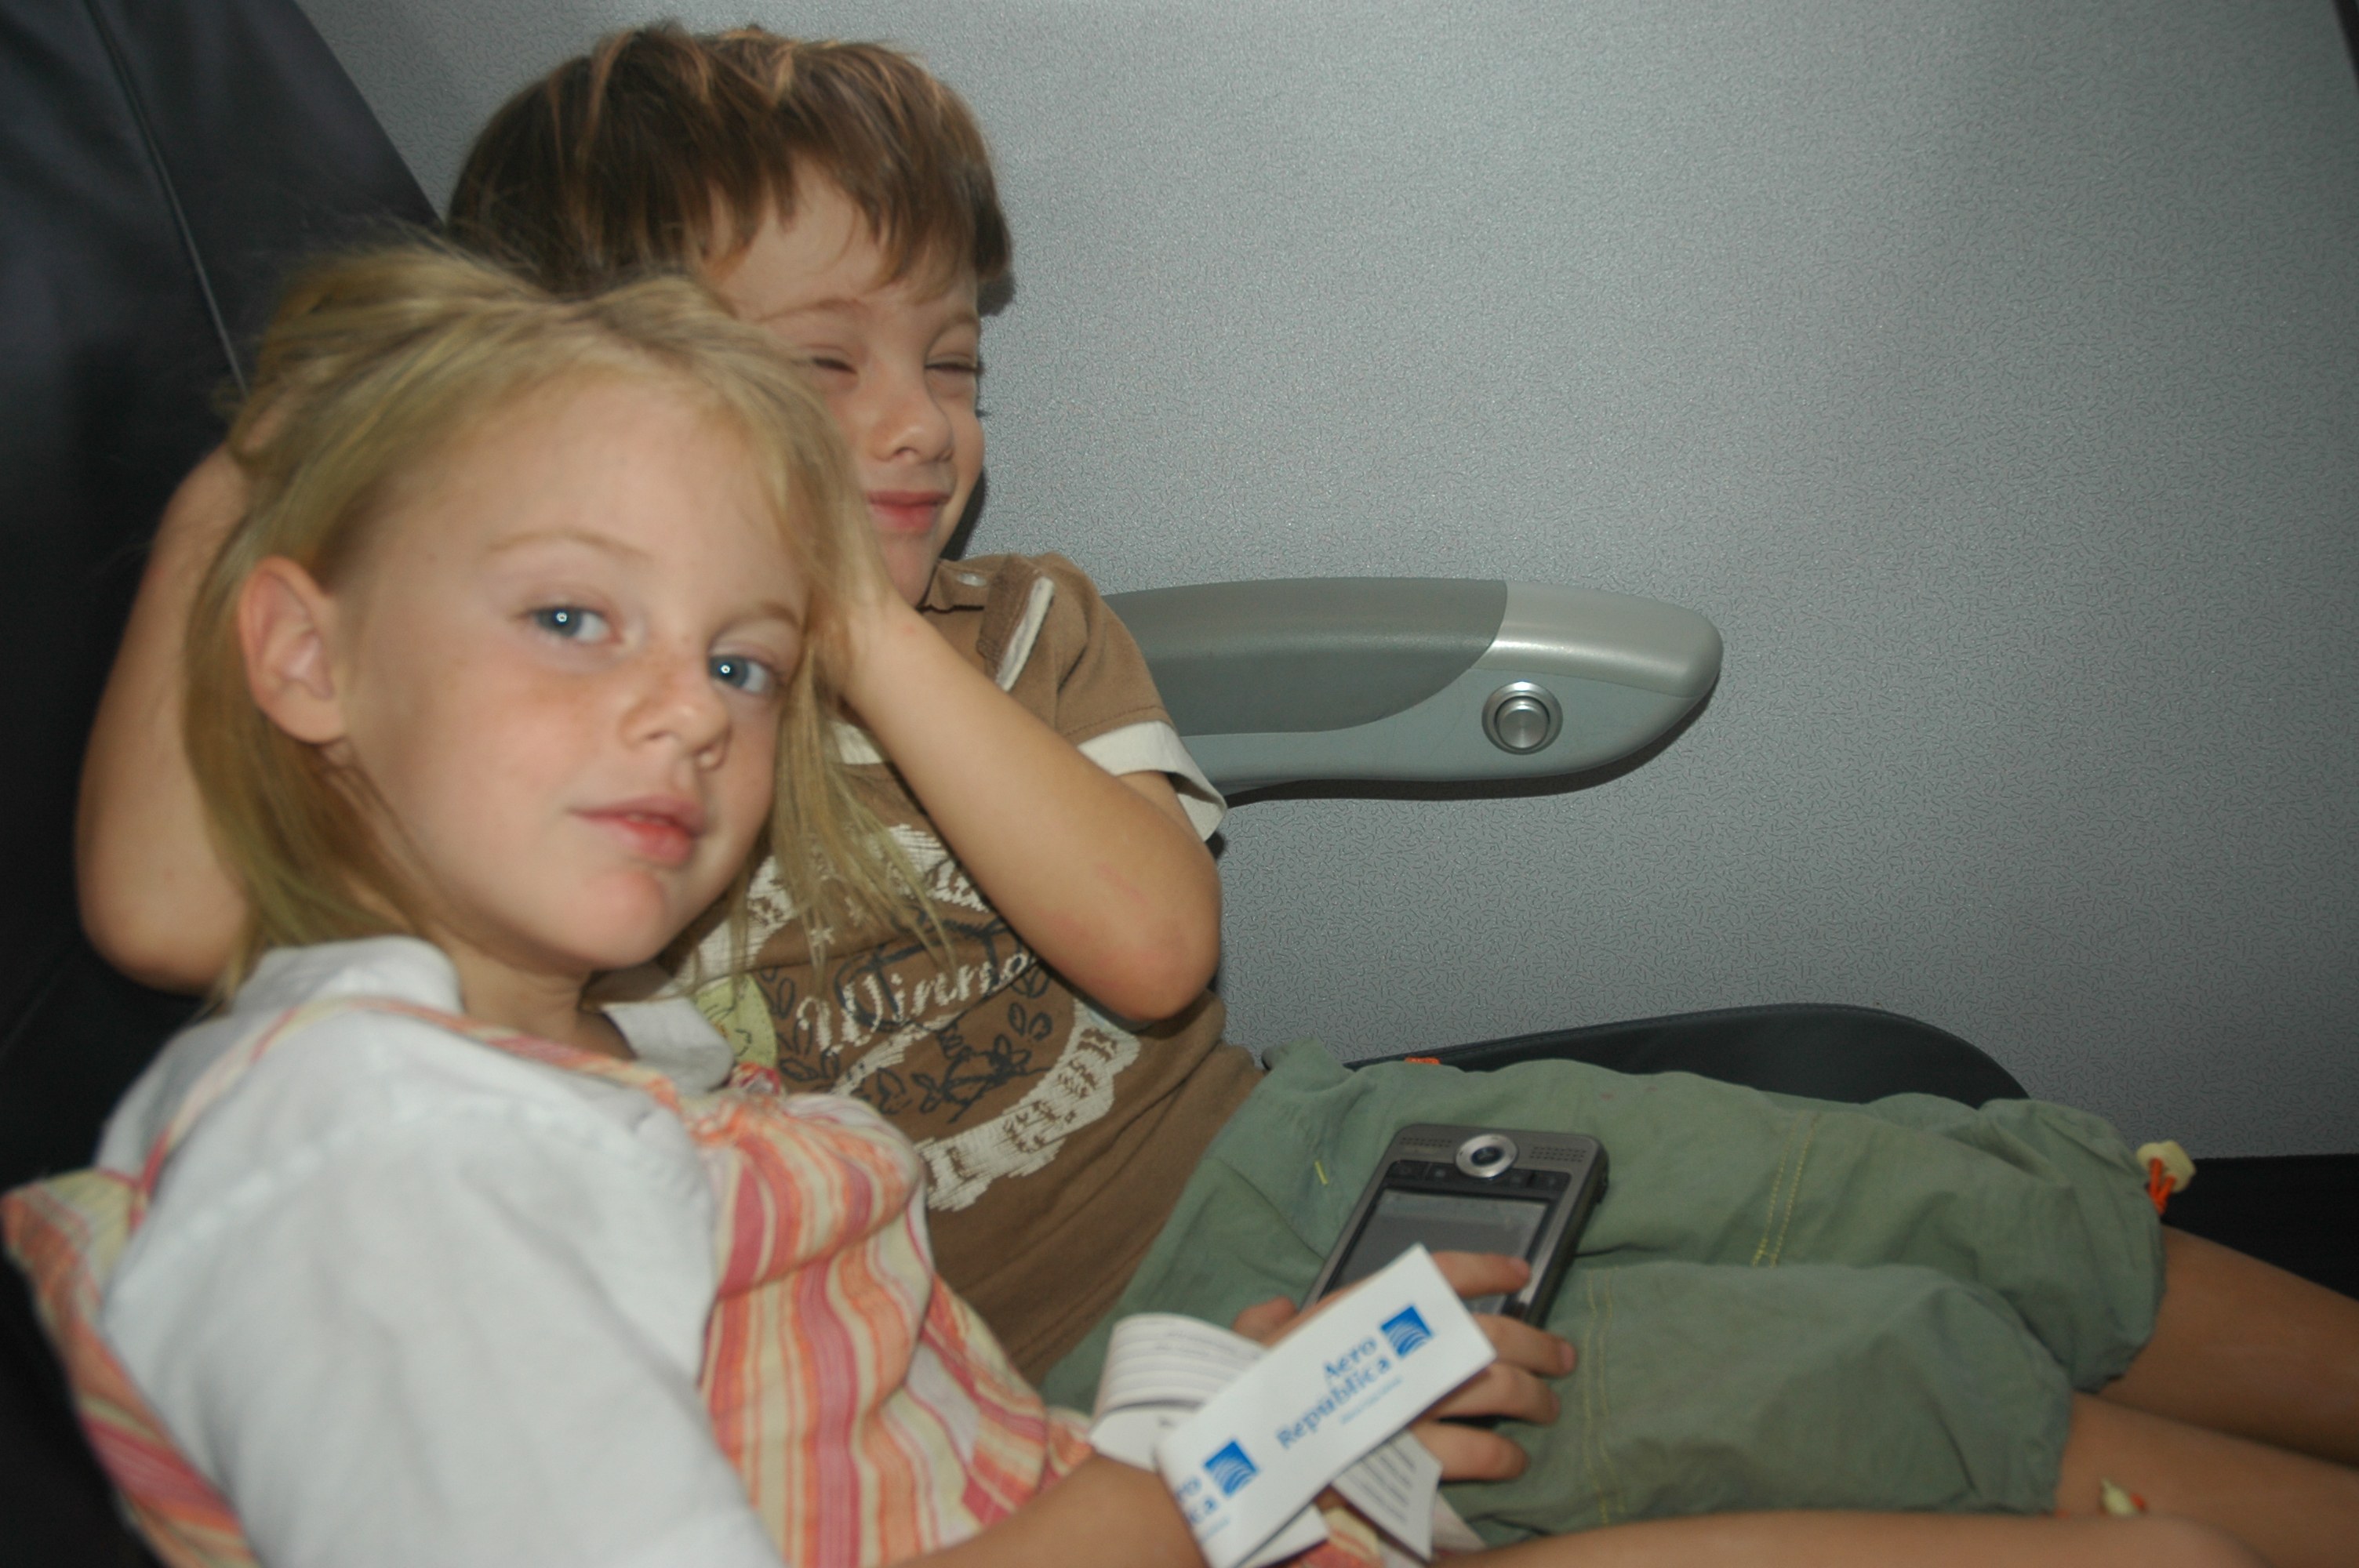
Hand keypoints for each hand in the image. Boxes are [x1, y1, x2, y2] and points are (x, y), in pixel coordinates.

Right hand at [1229, 1252, 1574, 1482]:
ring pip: (1498, 1391)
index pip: (1439, 1275)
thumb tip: (1273, 1311)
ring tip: (1548, 1406)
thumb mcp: (1247, 1342)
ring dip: (1534, 1399)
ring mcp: (1411, 1405)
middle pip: (1489, 1336)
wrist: (1237, 1451)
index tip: (1518, 1272)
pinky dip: (1505, 1457)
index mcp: (1359, 1311)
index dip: (1485, 1269)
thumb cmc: (1240, 1390)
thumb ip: (1264, 1322)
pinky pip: (1479, 1455)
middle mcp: (1396, 1351)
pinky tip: (1515, 1460)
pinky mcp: (1414, 1459)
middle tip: (1561, 1354)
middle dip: (1536, 1343)